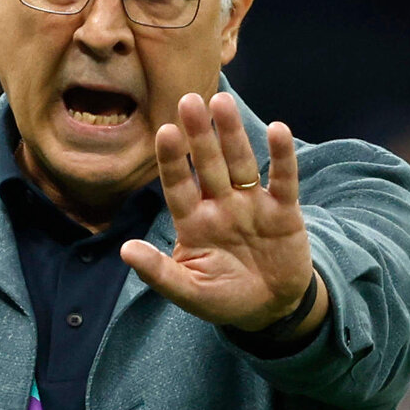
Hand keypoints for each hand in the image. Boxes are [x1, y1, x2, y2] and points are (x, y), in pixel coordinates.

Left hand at [120, 92, 325, 332]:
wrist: (271, 310)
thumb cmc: (223, 298)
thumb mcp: (189, 292)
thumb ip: (159, 273)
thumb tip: (125, 250)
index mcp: (194, 221)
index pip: (178, 185)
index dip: (172, 160)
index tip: (165, 131)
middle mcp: (221, 205)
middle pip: (209, 164)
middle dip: (200, 134)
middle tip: (189, 99)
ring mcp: (252, 205)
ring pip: (241, 163)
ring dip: (232, 134)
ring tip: (223, 102)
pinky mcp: (284, 211)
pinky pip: (282, 180)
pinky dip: (281, 157)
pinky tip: (278, 129)